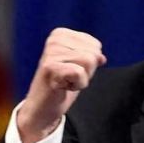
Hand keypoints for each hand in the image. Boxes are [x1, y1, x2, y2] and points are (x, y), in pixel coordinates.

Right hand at [17, 28, 105, 142]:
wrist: (42, 107)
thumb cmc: (61, 85)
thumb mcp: (80, 65)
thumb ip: (92, 56)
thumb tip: (101, 58)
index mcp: (61, 34)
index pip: (95, 46)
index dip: (89, 63)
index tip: (72, 70)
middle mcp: (54, 40)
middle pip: (93, 53)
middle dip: (87, 71)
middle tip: (68, 78)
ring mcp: (51, 53)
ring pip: (89, 62)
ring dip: (82, 78)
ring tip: (65, 81)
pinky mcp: (50, 67)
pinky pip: (80, 73)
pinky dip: (78, 84)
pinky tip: (63, 86)